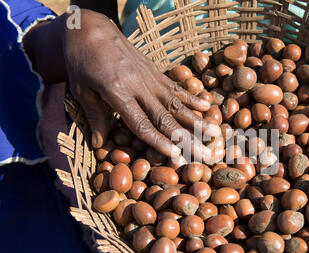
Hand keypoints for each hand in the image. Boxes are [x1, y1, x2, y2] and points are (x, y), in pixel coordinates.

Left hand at [62, 10, 220, 161]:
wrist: (91, 30)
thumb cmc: (82, 62)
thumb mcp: (82, 91)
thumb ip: (96, 117)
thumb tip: (99, 146)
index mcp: (118, 93)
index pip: (142, 124)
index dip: (160, 141)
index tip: (177, 155)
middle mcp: (139, 86)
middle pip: (167, 117)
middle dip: (188, 138)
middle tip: (206, 153)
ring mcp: (150, 78)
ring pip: (177, 103)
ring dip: (198, 119)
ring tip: (216, 132)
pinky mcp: (155, 71)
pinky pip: (176, 87)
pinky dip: (192, 97)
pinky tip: (208, 106)